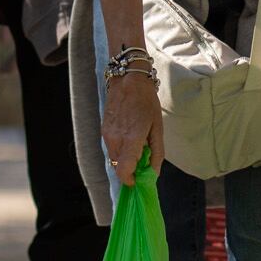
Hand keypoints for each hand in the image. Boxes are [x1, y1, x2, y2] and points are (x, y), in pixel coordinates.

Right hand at [103, 70, 162, 184]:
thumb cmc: (147, 102)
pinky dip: (120, 150)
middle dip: (130, 170)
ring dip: (125, 160)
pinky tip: (129, 139)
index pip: (124, 171)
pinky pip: (111, 148)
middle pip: (119, 167)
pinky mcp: (103, 130)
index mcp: (131, 139)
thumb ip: (156, 152)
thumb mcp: (157, 127)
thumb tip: (154, 173)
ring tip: (137, 147)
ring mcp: (107, 135)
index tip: (139, 181)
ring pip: (114, 158)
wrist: (128, 80)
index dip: (131, 180)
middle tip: (143, 162)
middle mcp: (116, 139)